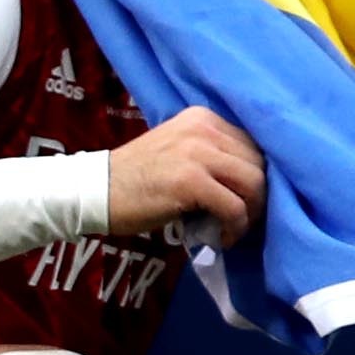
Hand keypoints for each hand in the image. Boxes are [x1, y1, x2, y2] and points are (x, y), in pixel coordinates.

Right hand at [102, 106, 267, 246]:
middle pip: (258, 163)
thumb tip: (253, 182)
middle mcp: (204, 129)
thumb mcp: (179, 150)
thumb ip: (213, 155)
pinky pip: (234, 207)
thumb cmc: (137, 177)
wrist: (95, 191)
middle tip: (245, 217)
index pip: (252, 144)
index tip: (248, 198)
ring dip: (251, 212)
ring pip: (253, 184)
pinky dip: (235, 226)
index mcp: (204, 118)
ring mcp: (198, 153)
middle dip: (259, 195)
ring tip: (234, 228)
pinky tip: (223, 237)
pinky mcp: (191, 181)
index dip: (257, 175)